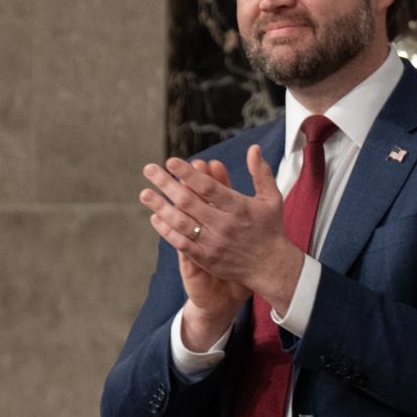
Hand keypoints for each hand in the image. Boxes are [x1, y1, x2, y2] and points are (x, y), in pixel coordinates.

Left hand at [140, 146, 307, 316]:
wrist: (272, 268)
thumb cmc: (270, 230)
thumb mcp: (271, 199)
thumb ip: (261, 172)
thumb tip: (253, 148)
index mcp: (239, 208)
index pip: (209, 187)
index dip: (188, 174)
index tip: (171, 161)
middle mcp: (224, 225)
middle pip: (189, 202)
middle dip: (166, 184)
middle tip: (149, 169)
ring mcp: (214, 243)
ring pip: (181, 223)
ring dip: (160, 206)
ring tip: (144, 193)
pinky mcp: (206, 258)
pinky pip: (181, 243)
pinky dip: (167, 231)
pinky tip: (155, 217)